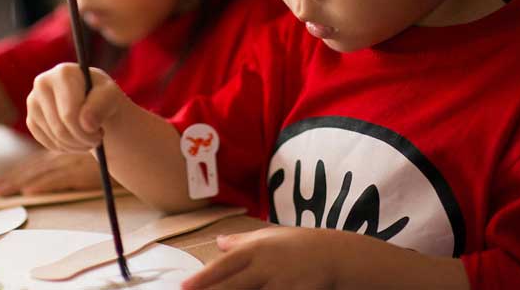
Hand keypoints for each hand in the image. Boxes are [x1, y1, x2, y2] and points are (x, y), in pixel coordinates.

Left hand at [0, 150, 105, 195]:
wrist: (133, 142)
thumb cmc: (110, 145)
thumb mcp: (84, 148)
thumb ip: (64, 156)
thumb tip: (35, 180)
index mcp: (62, 144)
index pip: (35, 160)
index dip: (16, 172)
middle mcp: (65, 150)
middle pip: (34, 166)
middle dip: (11, 179)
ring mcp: (73, 157)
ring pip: (42, 172)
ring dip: (20, 182)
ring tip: (0, 193)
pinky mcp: (83, 168)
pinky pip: (60, 177)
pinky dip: (44, 184)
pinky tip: (30, 192)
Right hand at [25, 63, 127, 152]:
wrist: (94, 100)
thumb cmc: (104, 96)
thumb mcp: (112, 96)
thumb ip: (101, 106)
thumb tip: (86, 124)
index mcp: (63, 73)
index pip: (69, 115)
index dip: (86, 132)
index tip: (100, 133)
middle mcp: (43, 83)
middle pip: (60, 128)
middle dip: (81, 140)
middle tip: (96, 141)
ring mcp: (34, 101)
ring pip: (54, 137)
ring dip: (75, 145)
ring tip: (89, 138)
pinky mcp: (31, 118)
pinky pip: (46, 142)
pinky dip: (64, 147)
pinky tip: (76, 138)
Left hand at [181, 227, 336, 289]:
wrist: (335, 254)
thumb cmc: (298, 244)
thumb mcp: (268, 236)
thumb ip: (241, 241)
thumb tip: (218, 242)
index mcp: (256, 249)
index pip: (224, 266)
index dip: (203, 278)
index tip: (184, 287)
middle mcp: (266, 267)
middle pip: (233, 286)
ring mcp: (281, 284)